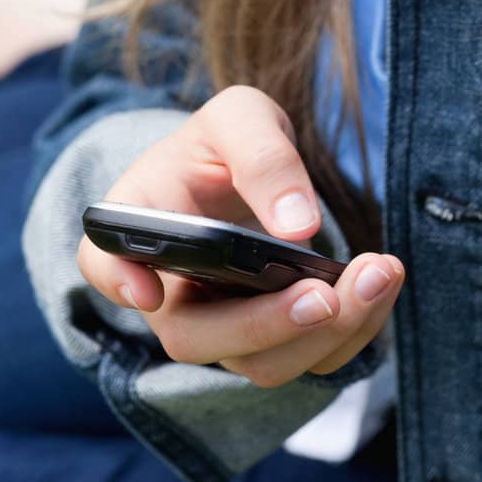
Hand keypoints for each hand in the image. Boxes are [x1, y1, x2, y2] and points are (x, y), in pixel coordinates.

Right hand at [75, 84, 404, 387]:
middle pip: (195, 339)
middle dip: (267, 325)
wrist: (248, 169)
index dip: (118, 281)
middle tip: (325, 293)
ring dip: (326, 332)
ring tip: (378, 271)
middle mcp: (167, 294)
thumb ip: (261, 155)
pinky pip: (309, 359)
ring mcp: (217, 328)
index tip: (150, 290)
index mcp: (140, 226)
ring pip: (260, 364)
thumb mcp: (240, 117)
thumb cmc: (227, 143)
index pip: (101, 263)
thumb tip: (296, 225)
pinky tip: (380, 281)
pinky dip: (354, 329)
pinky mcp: (270, 342)